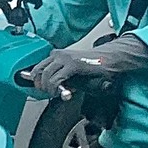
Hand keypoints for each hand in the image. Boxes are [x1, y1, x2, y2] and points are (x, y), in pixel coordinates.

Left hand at [25, 36, 147, 94]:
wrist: (110, 59)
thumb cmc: (95, 66)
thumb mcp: (73, 72)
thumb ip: (62, 77)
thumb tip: (51, 87)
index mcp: (57, 55)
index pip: (38, 66)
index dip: (36, 80)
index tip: (40, 89)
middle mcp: (59, 54)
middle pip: (38, 70)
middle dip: (39, 84)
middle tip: (46, 93)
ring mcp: (65, 58)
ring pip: (46, 75)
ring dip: (47, 87)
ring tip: (54, 93)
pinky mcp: (73, 64)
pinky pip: (57, 78)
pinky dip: (55, 87)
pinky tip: (61, 92)